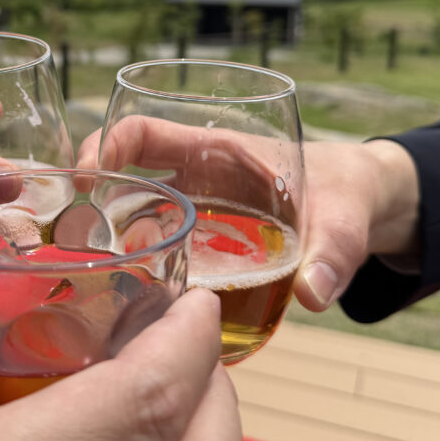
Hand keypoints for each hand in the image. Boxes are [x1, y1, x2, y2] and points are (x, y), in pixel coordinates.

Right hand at [78, 120, 420, 311]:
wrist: (364, 210)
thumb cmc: (350, 192)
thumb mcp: (346, 216)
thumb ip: (334, 251)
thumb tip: (313, 293)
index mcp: (219, 150)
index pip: (144, 133)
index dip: (105, 146)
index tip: (86, 179)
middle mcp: (196, 181)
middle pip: (121, 181)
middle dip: (90, 207)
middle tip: (75, 246)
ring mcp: (195, 216)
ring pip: (133, 223)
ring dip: (111, 246)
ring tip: (96, 283)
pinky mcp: (203, 248)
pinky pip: (160, 255)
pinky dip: (140, 273)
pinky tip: (133, 307)